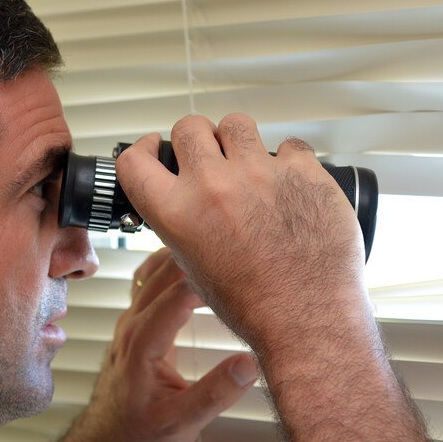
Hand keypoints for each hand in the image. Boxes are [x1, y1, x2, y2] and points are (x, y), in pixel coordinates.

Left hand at [20, 248, 256, 441]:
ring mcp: (131, 320)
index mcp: (141, 345)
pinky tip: (193, 268)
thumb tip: (248, 364)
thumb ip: (215, 394)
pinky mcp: (136, 322)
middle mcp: (132, 325)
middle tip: (237, 260)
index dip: (208, 281)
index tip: (240, 277)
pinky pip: (149, 281)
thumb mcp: (181, 423)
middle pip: (163, 273)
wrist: (107, 440)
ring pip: (153, 272)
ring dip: (183, 260)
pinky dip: (171, 268)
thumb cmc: (139, 434)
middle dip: (198, 261)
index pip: (176, 296)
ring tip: (220, 259)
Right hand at [115, 114, 442, 441]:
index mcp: (178, 213)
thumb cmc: (254, 305)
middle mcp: (213, 186)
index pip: (134, 161)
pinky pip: (289, 146)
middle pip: (189, 127)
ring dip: (237, 139)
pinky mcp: (302, 172)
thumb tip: (186, 199)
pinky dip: (288, 161)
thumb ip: (183, 224)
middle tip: (209, 156)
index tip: (154, 147)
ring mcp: (259, 173)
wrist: (308, 318)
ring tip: (249, 163)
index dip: (142, 149)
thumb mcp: (194, 266)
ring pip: (236, 123)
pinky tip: (289, 184)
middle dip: (195, 138)